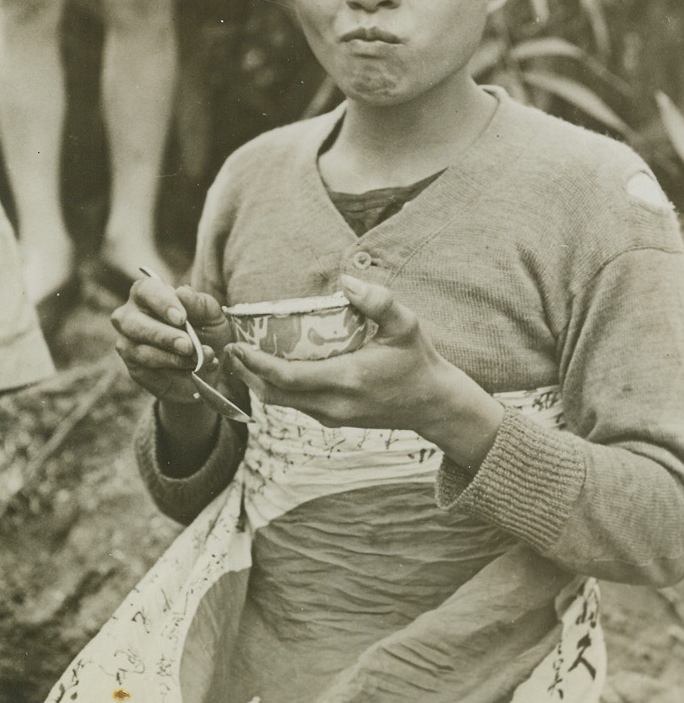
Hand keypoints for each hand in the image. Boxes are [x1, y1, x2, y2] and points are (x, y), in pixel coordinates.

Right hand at [111, 275, 232, 403]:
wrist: (206, 365)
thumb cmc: (205, 330)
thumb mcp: (211, 316)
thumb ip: (199, 304)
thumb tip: (182, 292)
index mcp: (147, 293)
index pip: (146, 290)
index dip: (163, 304)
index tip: (182, 318)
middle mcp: (129, 316)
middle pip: (135, 324)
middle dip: (164, 336)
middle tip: (188, 346)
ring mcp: (127, 343)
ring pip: (141, 352)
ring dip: (173, 359)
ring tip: (198, 360)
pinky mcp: (133, 368)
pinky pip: (148, 373)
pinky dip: (174, 374)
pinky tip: (191, 373)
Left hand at [225, 275, 503, 467]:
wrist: (433, 404)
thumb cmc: (418, 361)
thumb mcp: (406, 325)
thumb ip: (379, 301)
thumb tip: (346, 282)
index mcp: (347, 379)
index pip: (287, 377)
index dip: (256, 364)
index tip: (237, 346)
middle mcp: (334, 404)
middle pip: (273, 395)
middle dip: (247, 374)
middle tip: (231, 349)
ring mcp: (333, 416)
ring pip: (281, 404)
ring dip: (259, 383)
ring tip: (244, 357)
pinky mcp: (334, 420)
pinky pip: (295, 405)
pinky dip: (277, 389)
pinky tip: (272, 369)